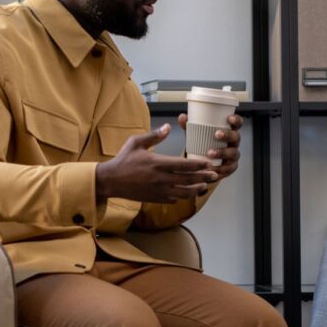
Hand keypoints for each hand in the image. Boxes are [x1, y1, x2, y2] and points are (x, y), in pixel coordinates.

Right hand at [95, 124, 218, 203]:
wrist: (111, 181)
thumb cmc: (123, 160)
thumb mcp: (136, 143)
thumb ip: (154, 136)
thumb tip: (168, 126)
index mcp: (158, 163)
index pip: (185, 165)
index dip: (199, 165)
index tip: (209, 163)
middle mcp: (161, 179)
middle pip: (188, 179)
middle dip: (204, 177)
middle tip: (215, 175)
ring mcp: (159, 191)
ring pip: (184, 193)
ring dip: (197, 189)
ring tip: (205, 186)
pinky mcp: (156, 199)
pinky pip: (174, 199)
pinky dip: (183, 197)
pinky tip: (188, 193)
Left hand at [178, 112, 242, 179]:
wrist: (205, 162)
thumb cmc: (204, 143)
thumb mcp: (197, 134)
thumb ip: (190, 126)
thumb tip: (182, 117)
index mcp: (229, 131)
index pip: (237, 123)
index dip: (236, 120)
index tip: (229, 118)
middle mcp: (234, 142)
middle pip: (236, 137)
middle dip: (228, 135)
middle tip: (216, 134)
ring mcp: (233, 155)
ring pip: (232, 153)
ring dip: (222, 152)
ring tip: (209, 153)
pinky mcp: (230, 167)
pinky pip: (228, 168)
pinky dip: (220, 168)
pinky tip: (212, 168)